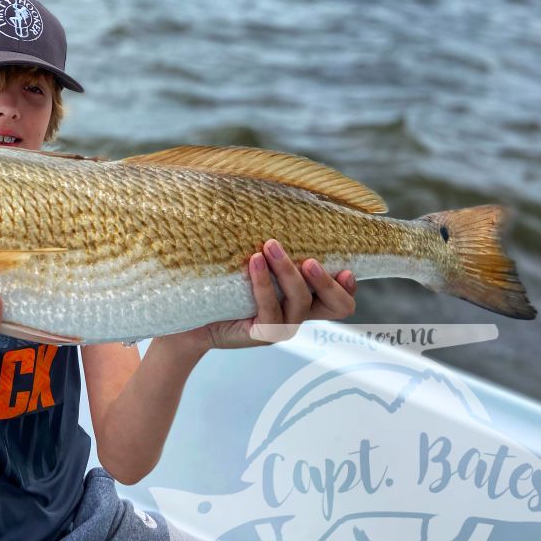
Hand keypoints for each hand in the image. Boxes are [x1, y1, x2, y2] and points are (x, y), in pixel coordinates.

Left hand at [175, 239, 356, 351]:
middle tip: (309, 259)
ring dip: (288, 271)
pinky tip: (254, 261)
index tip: (345, 268)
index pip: (341, 301)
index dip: (349, 287)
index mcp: (304, 300)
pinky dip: (263, 282)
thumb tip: (278, 205)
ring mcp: (282, 328)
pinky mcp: (262, 334)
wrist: (192, 317)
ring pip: (301, 300)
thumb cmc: (223, 286)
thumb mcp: (253, 265)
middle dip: (327, 281)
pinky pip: (270, 307)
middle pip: (338, 307)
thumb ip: (271, 250)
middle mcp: (298, 315)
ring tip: (269, 246)